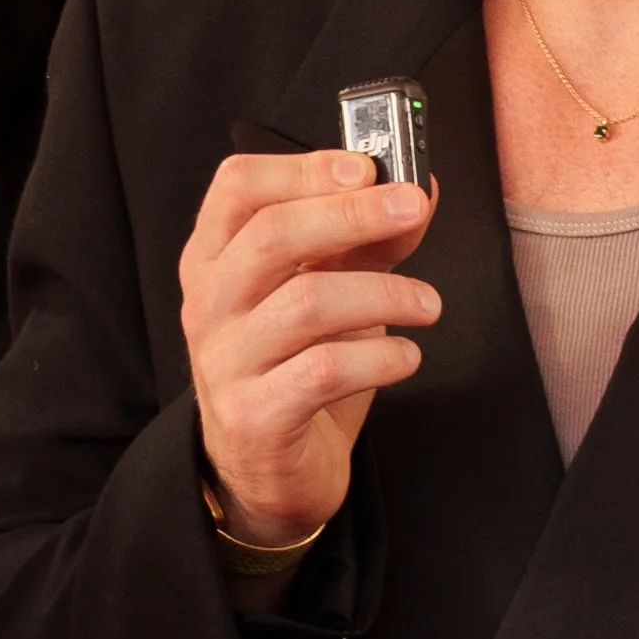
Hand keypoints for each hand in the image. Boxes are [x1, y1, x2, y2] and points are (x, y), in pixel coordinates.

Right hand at [180, 151, 438, 546]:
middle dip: (354, 214)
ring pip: (306, 304)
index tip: (367, 167)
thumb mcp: (329, 291)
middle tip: (414, 208)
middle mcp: (209, 304)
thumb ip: (367, 241)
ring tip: (429, 304)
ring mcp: (225, 362)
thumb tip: (420, 189)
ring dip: (385, 293)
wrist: (269, 470)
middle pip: (273, 235)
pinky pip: (323, 371)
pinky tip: (407, 357)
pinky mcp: (254, 417)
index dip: (305, 168)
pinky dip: (380, 356)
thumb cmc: (297, 366)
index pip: (237, 186)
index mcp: (216, 258)